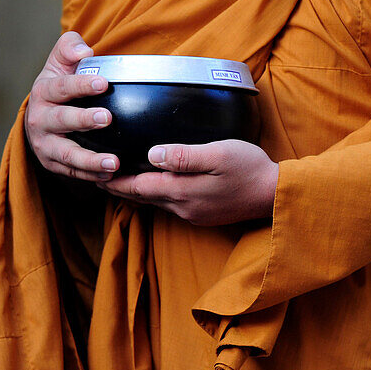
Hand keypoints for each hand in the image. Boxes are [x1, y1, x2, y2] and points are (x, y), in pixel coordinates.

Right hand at [24, 31, 119, 180]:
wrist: (38, 117)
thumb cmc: (57, 85)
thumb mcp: (59, 62)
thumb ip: (69, 48)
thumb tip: (84, 52)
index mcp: (44, 92)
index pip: (61, 87)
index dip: (81, 85)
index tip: (104, 83)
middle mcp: (40, 120)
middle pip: (61, 121)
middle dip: (83, 120)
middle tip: (107, 118)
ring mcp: (45, 145)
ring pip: (66, 154)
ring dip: (90, 160)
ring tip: (115, 163)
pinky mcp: (52, 164)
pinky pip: (72, 172)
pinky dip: (91, 176)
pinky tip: (111, 175)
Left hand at [98, 140, 278, 225]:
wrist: (276, 195)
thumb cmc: (250, 169)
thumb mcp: (218, 155)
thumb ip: (184, 155)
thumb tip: (151, 154)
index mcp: (182, 191)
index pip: (138, 187)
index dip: (115, 180)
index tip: (94, 173)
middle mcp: (183, 207)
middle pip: (143, 198)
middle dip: (119, 188)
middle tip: (96, 177)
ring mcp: (193, 214)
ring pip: (155, 203)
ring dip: (136, 193)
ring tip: (118, 182)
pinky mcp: (203, 215)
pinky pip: (170, 205)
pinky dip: (154, 195)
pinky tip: (154, 187)